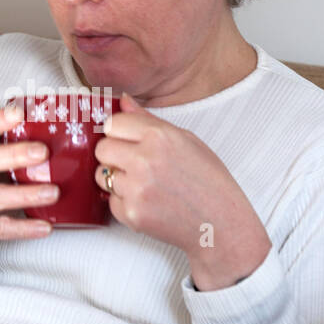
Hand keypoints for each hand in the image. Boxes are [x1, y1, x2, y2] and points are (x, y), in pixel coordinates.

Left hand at [94, 93, 271, 289]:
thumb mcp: (187, 140)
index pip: (113, 123)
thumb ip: (149, 120)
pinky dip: (124, 202)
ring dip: (117, 178)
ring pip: (102, 175)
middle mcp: (144, 160)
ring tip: (145, 184)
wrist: (221, 223)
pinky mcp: (132, 214)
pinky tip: (148, 202)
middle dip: (114, 155)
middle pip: (102, 148)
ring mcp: (136, 189)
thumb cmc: (209, 180)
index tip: (129, 140)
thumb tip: (123, 100)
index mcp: (159, 136)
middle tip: (135, 164)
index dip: (120, 132)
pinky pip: (111, 201)